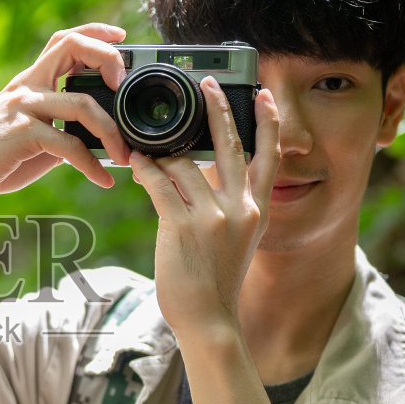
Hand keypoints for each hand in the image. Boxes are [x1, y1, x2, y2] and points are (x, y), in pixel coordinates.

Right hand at [0, 24, 135, 210]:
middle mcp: (27, 86)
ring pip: (81, 103)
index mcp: (30, 81)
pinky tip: (103, 180)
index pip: (64, 39)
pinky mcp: (21, 134)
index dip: (95, 32)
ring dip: (111, 131)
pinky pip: (69, 145)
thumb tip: (96, 139)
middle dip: (109, 58)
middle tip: (125, 87)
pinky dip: (91, 165)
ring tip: (125, 155)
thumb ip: (61, 129)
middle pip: (73, 46)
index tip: (122, 37)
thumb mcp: (31, 134)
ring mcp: (23, 107)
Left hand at [130, 80, 280, 338]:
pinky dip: (145, 170)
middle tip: (208, 83)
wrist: (209, 320)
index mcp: (257, 210)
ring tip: (143, 149)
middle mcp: (240, 209)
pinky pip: (160, 184)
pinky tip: (135, 162)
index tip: (263, 95)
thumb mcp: (237, 241)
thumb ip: (227, 207)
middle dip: (219, 109)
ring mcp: (212, 218)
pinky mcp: (183, 227)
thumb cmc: (216, 281)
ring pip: (183, 165)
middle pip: (231, 146)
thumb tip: (201, 173)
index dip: (267, 123)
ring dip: (160, 154)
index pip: (269, 157)